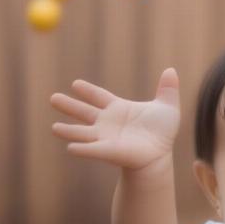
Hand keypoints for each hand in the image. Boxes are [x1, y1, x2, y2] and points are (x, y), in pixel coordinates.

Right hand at [51, 68, 180, 169]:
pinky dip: (82, 148)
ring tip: (54, 128)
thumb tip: (171, 70)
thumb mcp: (167, 107)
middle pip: (84, 112)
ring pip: (82, 133)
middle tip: (53, 98)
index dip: (88, 91)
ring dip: (69, 131)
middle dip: (69, 106)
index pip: (99, 97)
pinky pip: (92, 149)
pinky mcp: (108, 151)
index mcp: (118, 109)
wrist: (162, 153)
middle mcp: (107, 122)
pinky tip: (70, 148)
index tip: (75, 84)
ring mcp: (105, 137)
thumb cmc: (163, 132)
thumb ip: (167, 89)